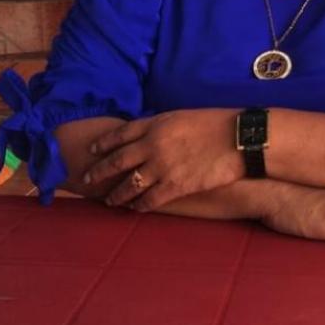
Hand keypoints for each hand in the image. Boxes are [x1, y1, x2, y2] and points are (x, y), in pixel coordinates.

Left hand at [82, 109, 242, 210]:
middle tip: (86, 179)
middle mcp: (152, 145)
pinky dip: (139, 206)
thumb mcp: (183, 115)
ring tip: (110, 200)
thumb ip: (162, 126)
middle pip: (116, 161)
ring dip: (116, 194)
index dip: (103, 143)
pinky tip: (135, 209)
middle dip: (98, 172)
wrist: (238, 138)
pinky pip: (149, 200)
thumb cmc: (215, 123)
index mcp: (155, 124)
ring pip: (129, 185)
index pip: (120, 134)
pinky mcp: (175, 186)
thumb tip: (150, 135)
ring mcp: (162, 167)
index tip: (92, 150)